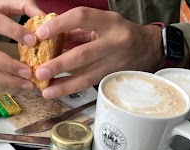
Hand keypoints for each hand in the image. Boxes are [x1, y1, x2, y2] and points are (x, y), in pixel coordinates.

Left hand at [34, 7, 163, 98]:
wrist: (150, 48)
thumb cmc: (120, 33)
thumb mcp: (103, 23)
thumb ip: (78, 29)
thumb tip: (49, 36)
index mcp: (109, 22)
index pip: (82, 17)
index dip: (60, 24)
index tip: (41, 34)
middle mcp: (114, 42)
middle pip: (84, 54)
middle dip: (60, 64)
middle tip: (40, 70)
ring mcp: (114, 63)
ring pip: (87, 77)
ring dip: (64, 85)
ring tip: (46, 91)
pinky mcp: (113, 78)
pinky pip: (90, 85)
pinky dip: (72, 88)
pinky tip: (58, 91)